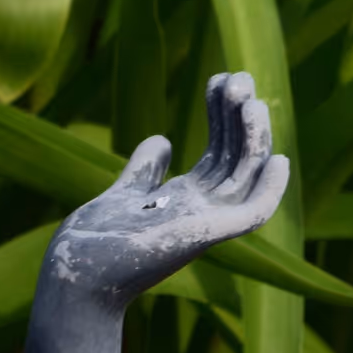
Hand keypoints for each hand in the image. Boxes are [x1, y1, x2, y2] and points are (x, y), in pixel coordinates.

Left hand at [48, 71, 290, 302]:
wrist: (73, 275)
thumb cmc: (93, 244)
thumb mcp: (123, 194)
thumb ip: (144, 171)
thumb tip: (163, 141)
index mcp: (185, 201)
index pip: (220, 152)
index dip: (222, 114)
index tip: (218, 78)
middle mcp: (201, 211)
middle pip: (237, 157)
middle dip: (240, 116)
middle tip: (239, 77)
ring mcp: (205, 223)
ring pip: (246, 176)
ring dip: (255, 138)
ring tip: (251, 101)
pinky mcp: (204, 235)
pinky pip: (252, 216)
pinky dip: (270, 191)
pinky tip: (279, 159)